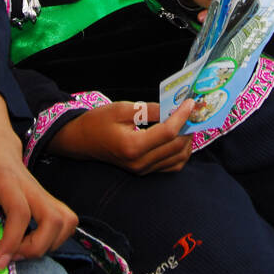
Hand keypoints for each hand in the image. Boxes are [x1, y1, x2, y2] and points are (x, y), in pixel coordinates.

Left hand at [0, 88, 77, 268]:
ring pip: (65, 220)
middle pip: (54, 219)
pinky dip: (57, 237)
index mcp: (8, 181)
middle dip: (38, 246)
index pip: (20, 211)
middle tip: (13, 256)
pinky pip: (66, 220)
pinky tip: (36, 241)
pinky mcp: (48, 198)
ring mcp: (43, 192)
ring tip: (24, 250)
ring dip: (51, 243)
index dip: (13, 239)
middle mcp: (31, 187)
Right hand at [49, 99, 196, 173]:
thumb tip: (172, 107)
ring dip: (187, 141)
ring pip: (178, 159)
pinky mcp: (144, 171)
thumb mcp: (122, 108)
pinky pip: (172, 166)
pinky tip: (179, 137)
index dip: (182, 115)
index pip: (168, 132)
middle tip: (192, 111)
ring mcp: (143, 169)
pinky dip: (181, 152)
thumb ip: (149, 109)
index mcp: (132, 146)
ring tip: (187, 123)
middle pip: (176, 146)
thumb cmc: (98, 122)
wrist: (81, 141)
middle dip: (188, 127)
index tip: (190, 102)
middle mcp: (140, 162)